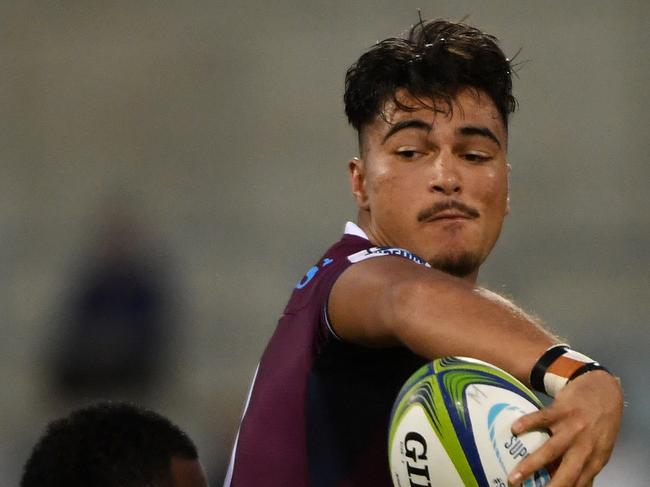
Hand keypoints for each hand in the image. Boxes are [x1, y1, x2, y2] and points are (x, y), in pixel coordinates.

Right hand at [507, 370, 622, 486]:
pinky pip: (541, 418)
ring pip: (551, 449)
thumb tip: (574, 486)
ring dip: (531, 464)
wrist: (603, 390)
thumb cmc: (600, 423)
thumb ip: (586, 466)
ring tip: (514, 477)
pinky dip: (527, 423)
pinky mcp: (561, 410)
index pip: (579, 484)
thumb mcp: (599, 448)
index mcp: (595, 459)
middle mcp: (585, 446)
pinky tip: (514, 430)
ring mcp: (572, 428)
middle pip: (567, 473)